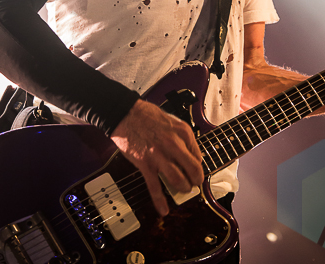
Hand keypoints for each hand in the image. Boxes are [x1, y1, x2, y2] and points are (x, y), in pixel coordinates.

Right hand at [110, 99, 203, 216]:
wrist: (126, 114)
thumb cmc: (148, 116)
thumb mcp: (173, 120)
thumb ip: (183, 137)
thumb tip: (191, 154)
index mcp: (182, 132)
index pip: (198, 155)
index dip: (198, 165)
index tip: (195, 170)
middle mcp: (174, 144)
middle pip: (193, 169)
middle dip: (196, 181)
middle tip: (194, 184)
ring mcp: (159, 156)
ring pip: (178, 180)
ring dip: (183, 188)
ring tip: (183, 190)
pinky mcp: (145, 164)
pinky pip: (154, 187)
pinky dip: (160, 201)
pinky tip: (164, 210)